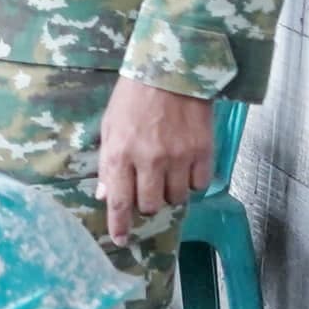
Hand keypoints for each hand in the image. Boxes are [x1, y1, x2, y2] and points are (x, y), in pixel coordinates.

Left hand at [97, 77, 216, 240]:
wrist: (171, 68)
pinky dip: (192, 182)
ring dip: (170, 193)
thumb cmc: (134, 97)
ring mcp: (177, 157)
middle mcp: (148, 160)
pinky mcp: (202, 151)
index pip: (119, 202)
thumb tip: (105, 195)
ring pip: (176, 198)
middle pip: (150, 205)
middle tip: (148, 188)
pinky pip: (199, 184)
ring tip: (167, 174)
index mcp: (120, 153)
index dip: (120, 226)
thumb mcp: (110, 126)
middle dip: (147, 203)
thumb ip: (109, 163)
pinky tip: (187, 167)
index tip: (121, 240)